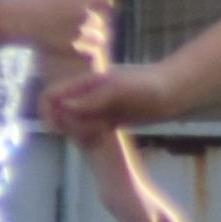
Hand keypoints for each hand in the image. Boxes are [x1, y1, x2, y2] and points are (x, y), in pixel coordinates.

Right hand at [13, 0, 123, 73]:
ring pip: (98, 38)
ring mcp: (79, 33)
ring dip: (95, 39)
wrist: (18, 21)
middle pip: (100, 21)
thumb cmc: (33, 2)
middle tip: (90, 27)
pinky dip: (88, 53)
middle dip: (96, 24)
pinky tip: (86, 54)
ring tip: (90, 41)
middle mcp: (84, 15)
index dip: (105, 4)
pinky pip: (89, 53)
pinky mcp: (71, 49)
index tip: (104, 8)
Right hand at [46, 59, 182, 139]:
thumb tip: (64, 107)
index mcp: (84, 83)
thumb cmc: (147, 86)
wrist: (173, 92)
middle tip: (95, 128)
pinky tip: (107, 137)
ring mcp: (97, 108)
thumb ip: (92, 99)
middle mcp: (87, 95)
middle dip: (70, 125)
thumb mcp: (118, 90)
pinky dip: (91, 138)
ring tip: (104, 131)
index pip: (51, 96)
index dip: (47, 112)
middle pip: (60, 114)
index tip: (58, 128)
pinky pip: (89, 132)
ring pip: (74, 125)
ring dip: (81, 133)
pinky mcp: (109, 120)